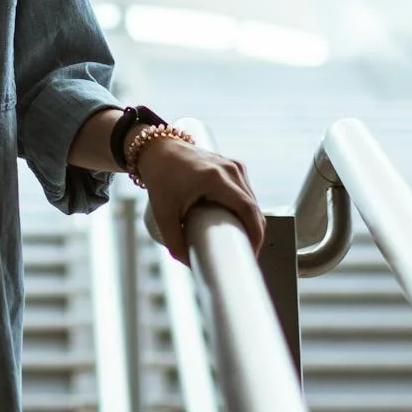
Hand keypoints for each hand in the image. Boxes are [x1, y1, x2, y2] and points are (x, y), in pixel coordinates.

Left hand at [137, 139, 266, 268]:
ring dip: (252, 221)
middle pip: (253, 207)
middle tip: (245, 255)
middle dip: (254, 233)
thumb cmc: (160, 175)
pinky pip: (247, 192)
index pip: (248, 209)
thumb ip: (173, 240)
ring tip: (243, 242)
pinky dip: (247, 209)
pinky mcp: (233, 166)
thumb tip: (189, 263)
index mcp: (216, 178)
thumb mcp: (163, 211)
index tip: (251, 253)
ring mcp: (234, 166)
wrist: (157, 148)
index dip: (255, 234)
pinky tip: (242, 224)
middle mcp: (230, 169)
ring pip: (253, 200)